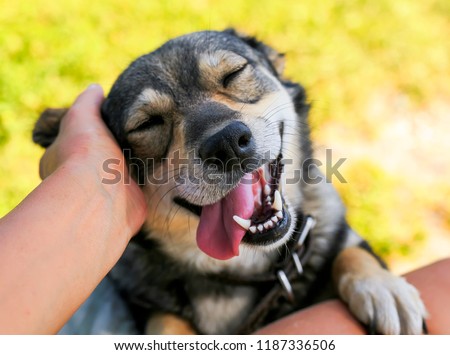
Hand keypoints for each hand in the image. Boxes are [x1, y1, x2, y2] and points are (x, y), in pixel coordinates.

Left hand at [39, 84, 146, 237]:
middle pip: (102, 156)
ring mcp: (107, 192)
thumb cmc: (85, 154)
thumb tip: (96, 89)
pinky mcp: (131, 201)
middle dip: (118, 146)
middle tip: (139, 129)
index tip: (110, 120)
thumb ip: (88, 101)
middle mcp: (82, 178)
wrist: (103, 195)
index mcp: (62, 158)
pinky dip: (151, 177)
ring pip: (124, 171)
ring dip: (137, 162)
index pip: (75, 140)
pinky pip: (142, 185)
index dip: (91, 130)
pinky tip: (163, 162)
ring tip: (157, 141)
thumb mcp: (81, 116)